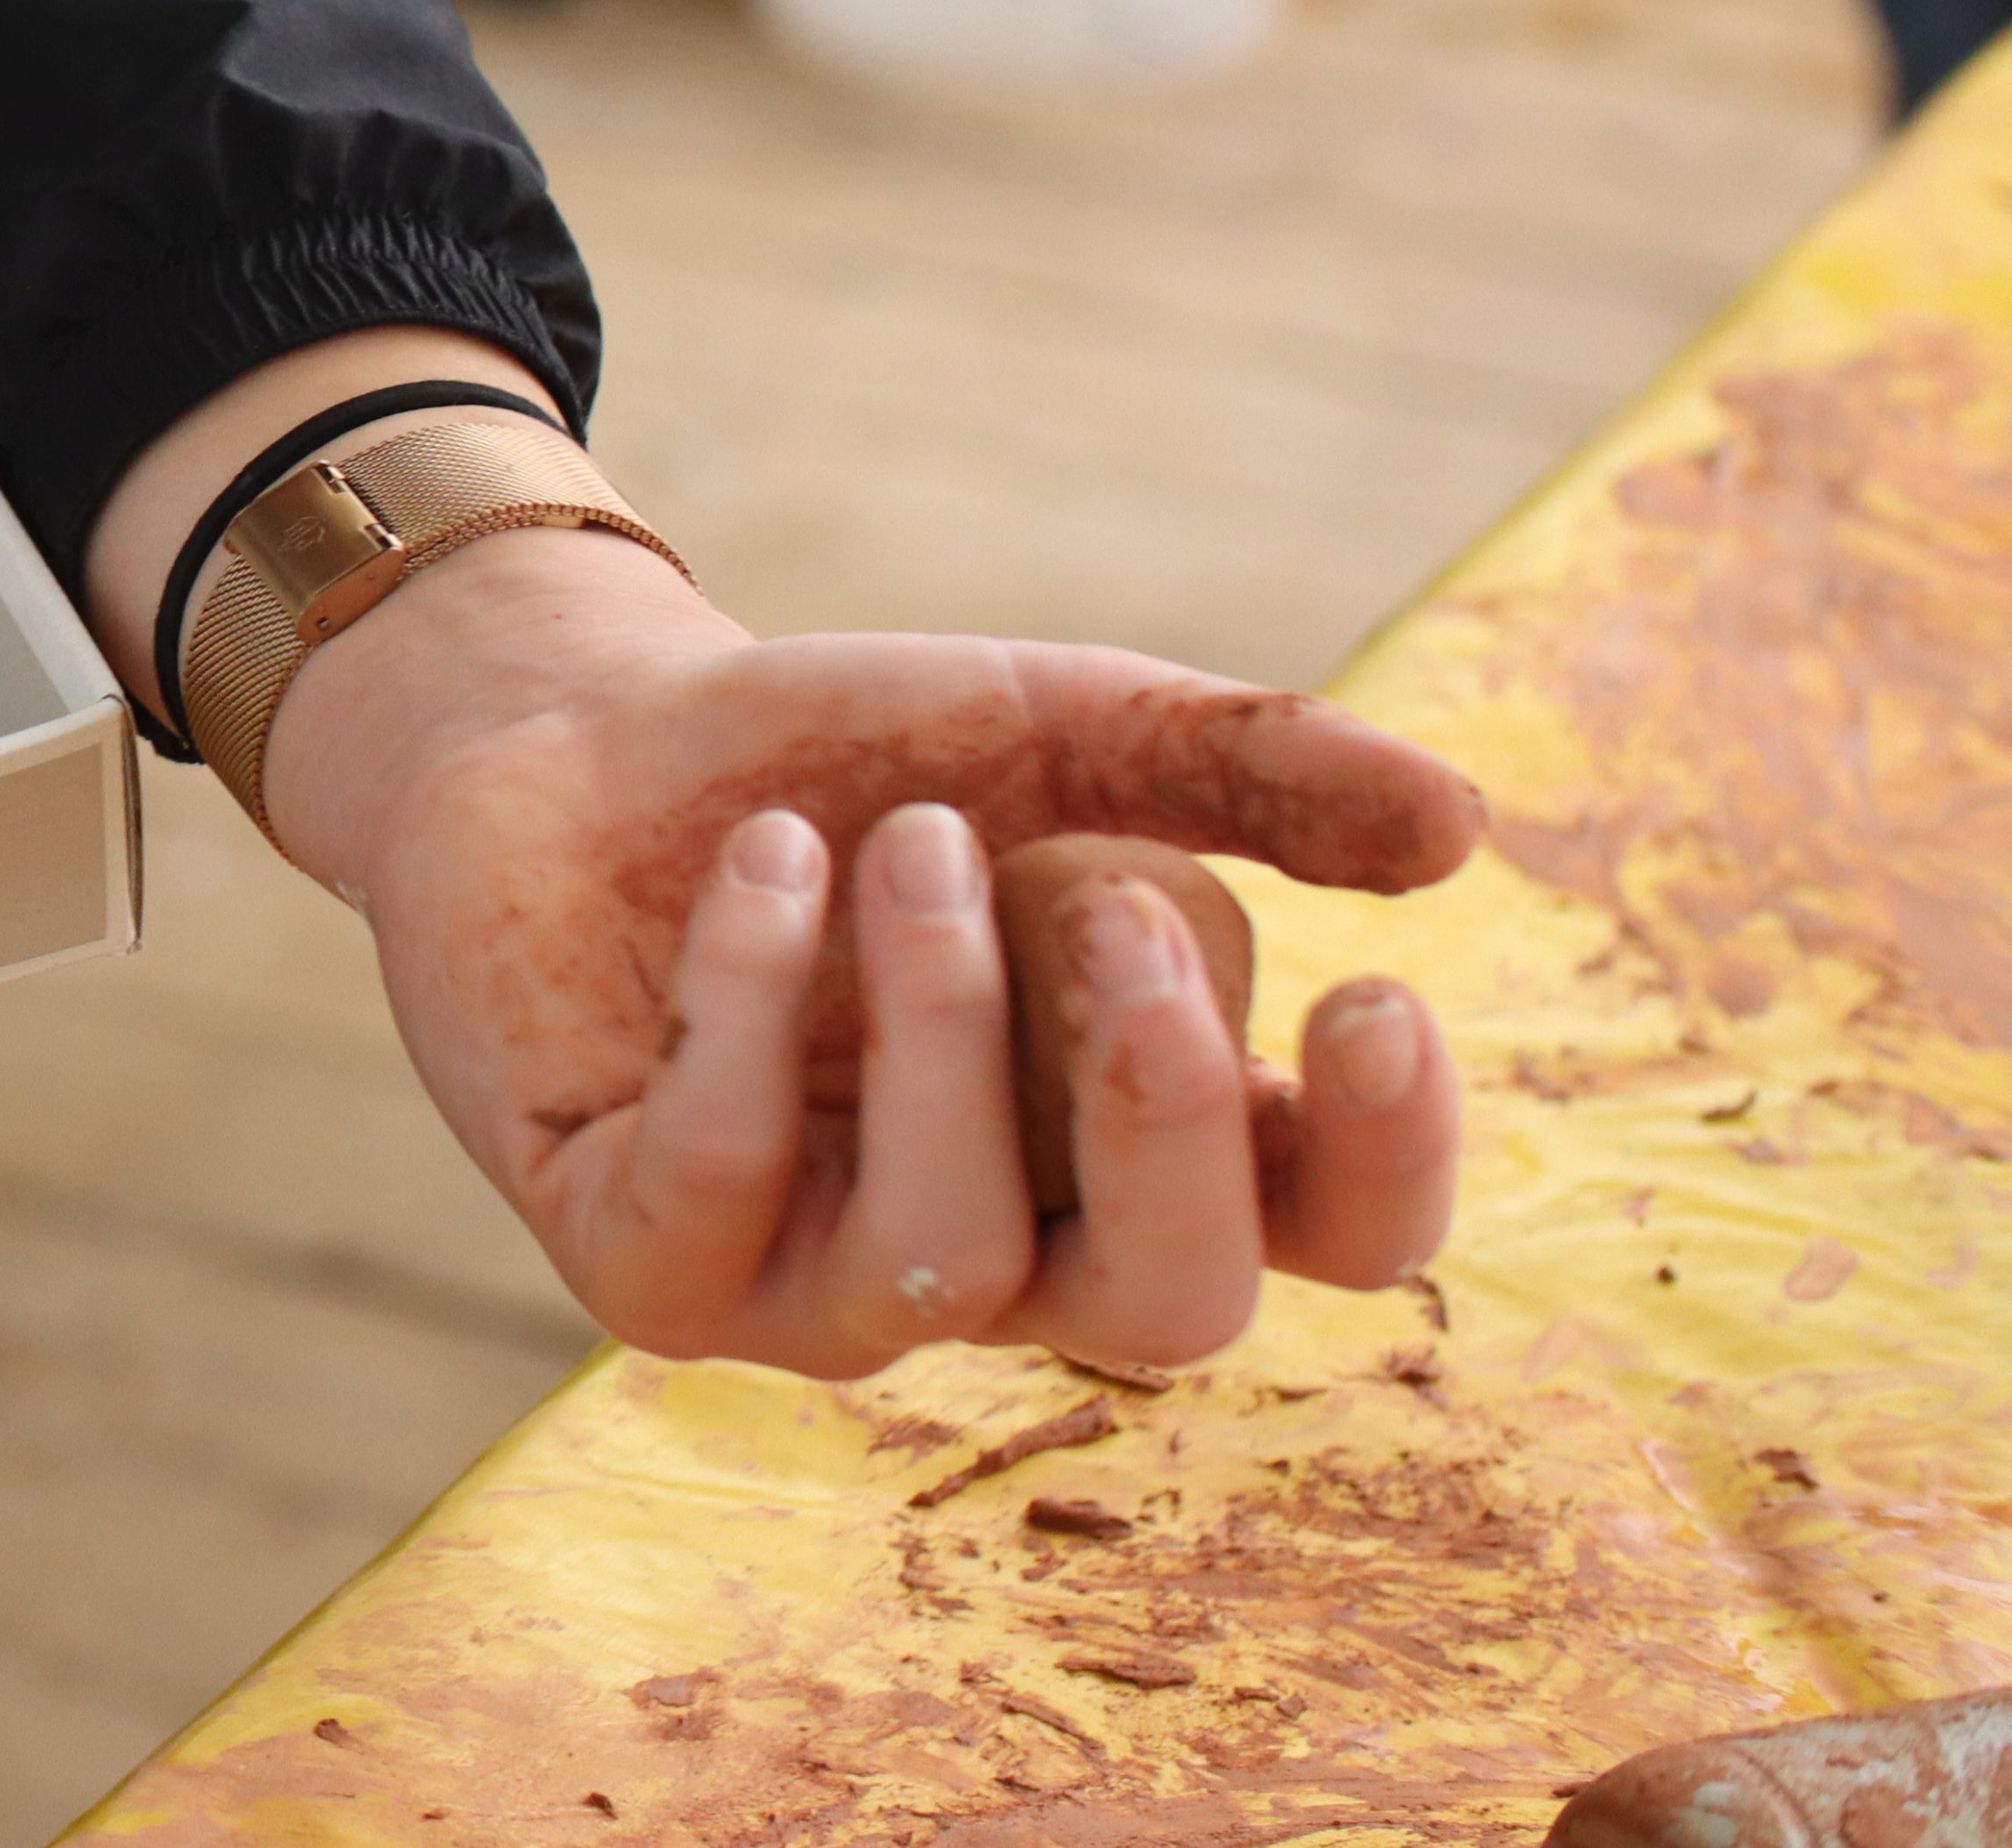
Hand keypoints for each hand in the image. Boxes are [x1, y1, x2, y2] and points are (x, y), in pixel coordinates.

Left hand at [275, 529, 1479, 1374]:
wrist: (575, 736)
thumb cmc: (842, 763)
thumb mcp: (1053, 727)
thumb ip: (1241, 763)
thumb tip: (1459, 822)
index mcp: (1142, 1142)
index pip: (1336, 1239)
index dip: (1388, 1164)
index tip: (1377, 994)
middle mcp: (1007, 1253)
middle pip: (1173, 1307)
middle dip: (1161, 1115)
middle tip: (1108, 904)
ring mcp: (820, 1289)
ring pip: (949, 1257)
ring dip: (942, 1021)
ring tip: (904, 838)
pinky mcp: (646, 1275)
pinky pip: (724, 1186)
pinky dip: (754, 1000)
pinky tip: (763, 864)